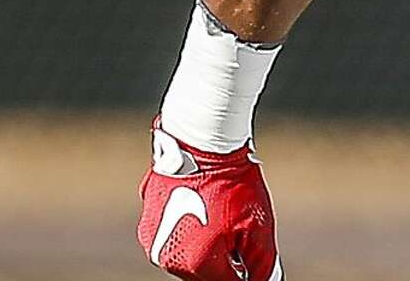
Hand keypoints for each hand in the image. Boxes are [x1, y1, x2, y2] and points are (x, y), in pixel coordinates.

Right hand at [137, 122, 281, 279]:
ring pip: (187, 252)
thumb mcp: (257, 226)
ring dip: (206, 242)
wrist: (201, 142)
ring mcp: (153, 238)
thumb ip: (262, 263)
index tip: (251, 254)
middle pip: (205, 271)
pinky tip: (205, 201)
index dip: (245, 271)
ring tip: (221, 211)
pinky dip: (190, 224)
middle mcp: (167, 257)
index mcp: (196, 264)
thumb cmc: (232, 184)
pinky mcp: (147, 218)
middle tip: (239, 228)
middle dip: (224, 257)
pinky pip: (173, 231)